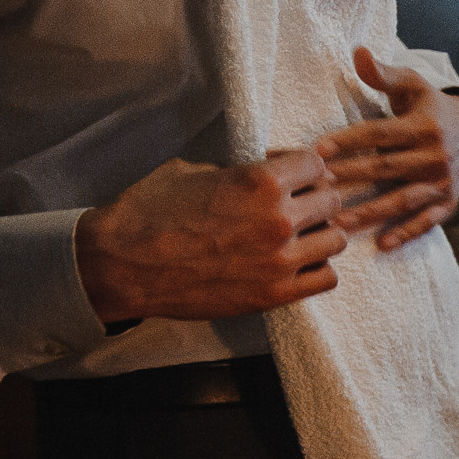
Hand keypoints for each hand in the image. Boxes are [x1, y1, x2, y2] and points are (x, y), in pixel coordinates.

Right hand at [75, 153, 346, 323]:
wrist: (123, 264)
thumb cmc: (151, 212)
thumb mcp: (194, 170)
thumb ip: (242, 169)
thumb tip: (274, 165)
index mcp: (259, 181)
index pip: (316, 165)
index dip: (305, 168)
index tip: (296, 176)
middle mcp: (278, 219)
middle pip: (331, 201)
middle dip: (316, 199)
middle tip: (299, 206)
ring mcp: (280, 260)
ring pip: (335, 240)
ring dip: (320, 235)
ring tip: (300, 236)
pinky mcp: (276, 294)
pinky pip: (326, 278)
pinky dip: (317, 268)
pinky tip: (298, 263)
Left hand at [316, 47, 458, 250]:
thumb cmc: (430, 106)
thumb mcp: (411, 84)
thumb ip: (383, 74)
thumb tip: (358, 51)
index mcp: (423, 126)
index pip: (379, 134)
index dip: (348, 141)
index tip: (318, 150)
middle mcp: (434, 156)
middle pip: (385, 169)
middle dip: (350, 179)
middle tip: (317, 189)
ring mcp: (442, 182)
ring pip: (402, 200)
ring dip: (371, 213)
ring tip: (340, 224)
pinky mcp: (449, 202)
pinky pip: (427, 221)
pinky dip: (407, 232)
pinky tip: (383, 244)